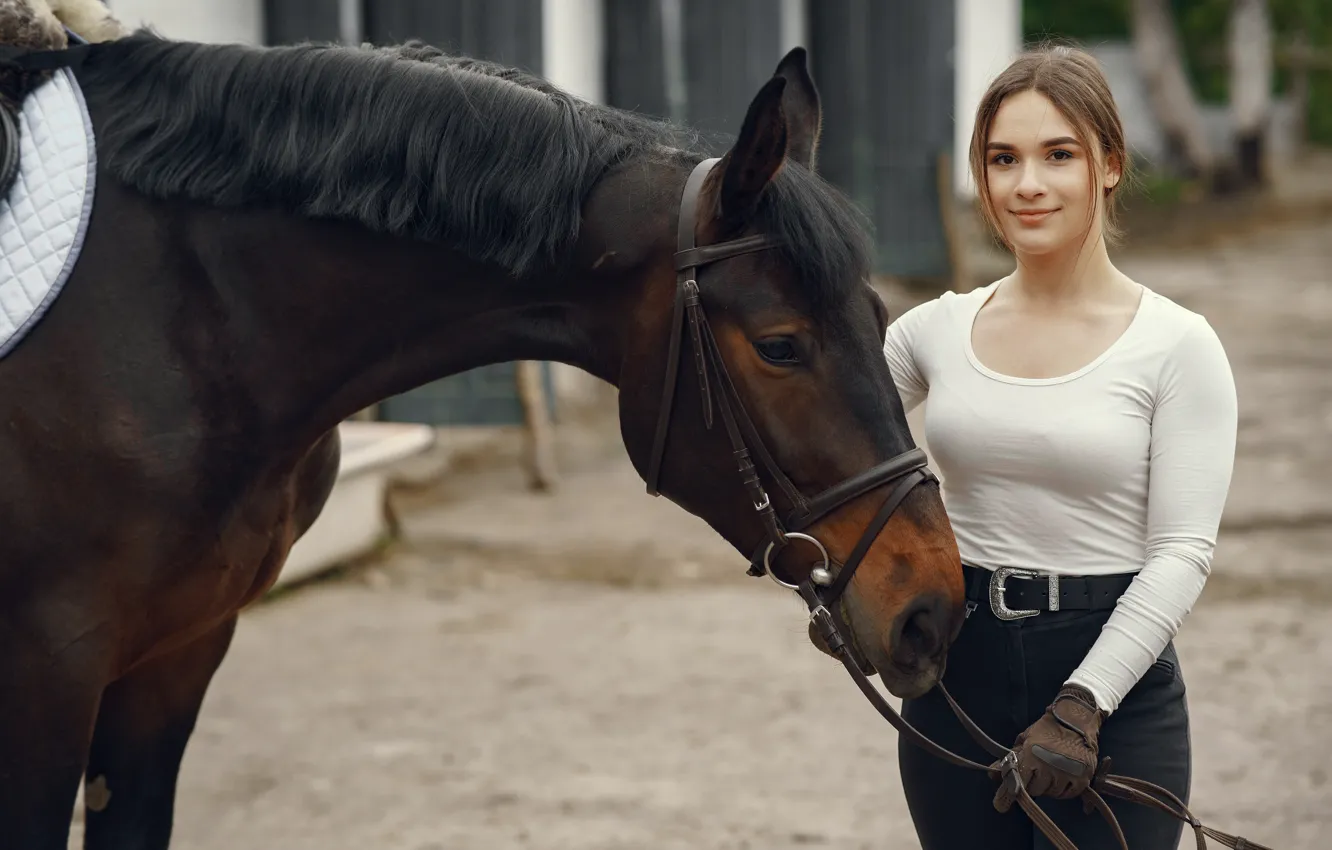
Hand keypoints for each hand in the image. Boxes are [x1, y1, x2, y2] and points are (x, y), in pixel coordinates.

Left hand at [992, 684, 1105, 809]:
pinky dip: (1063, 790)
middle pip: (1035, 790)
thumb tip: (993, 772)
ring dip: (1048, 787)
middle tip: (1036, 773)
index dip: (1007, 794)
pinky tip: (1062, 778)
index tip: (999, 805)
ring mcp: (1067, 773)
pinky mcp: (1082, 778)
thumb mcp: (1025, 740)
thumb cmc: (1047, 729)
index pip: (1017, 782)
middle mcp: (1049, 766)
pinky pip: (1068, 794)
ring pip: (1051, 793)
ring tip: (1050, 771)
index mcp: (1032, 756)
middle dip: (1033, 784)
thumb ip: (1011, 758)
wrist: (1075, 721)